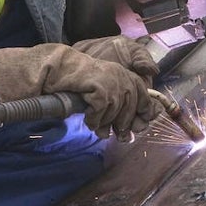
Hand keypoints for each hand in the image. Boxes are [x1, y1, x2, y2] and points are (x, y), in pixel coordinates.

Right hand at [0, 44, 160, 139]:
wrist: (61, 71)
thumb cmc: (82, 83)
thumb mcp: (106, 90)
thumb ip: (120, 105)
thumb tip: (130, 131)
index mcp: (125, 74)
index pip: (144, 94)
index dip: (144, 111)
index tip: (142, 123)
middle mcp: (121, 76)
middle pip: (131, 108)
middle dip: (123, 124)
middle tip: (115, 134)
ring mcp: (111, 81)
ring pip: (115, 112)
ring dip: (105, 122)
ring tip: (97, 127)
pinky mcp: (99, 88)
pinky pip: (101, 112)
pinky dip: (94, 119)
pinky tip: (88, 120)